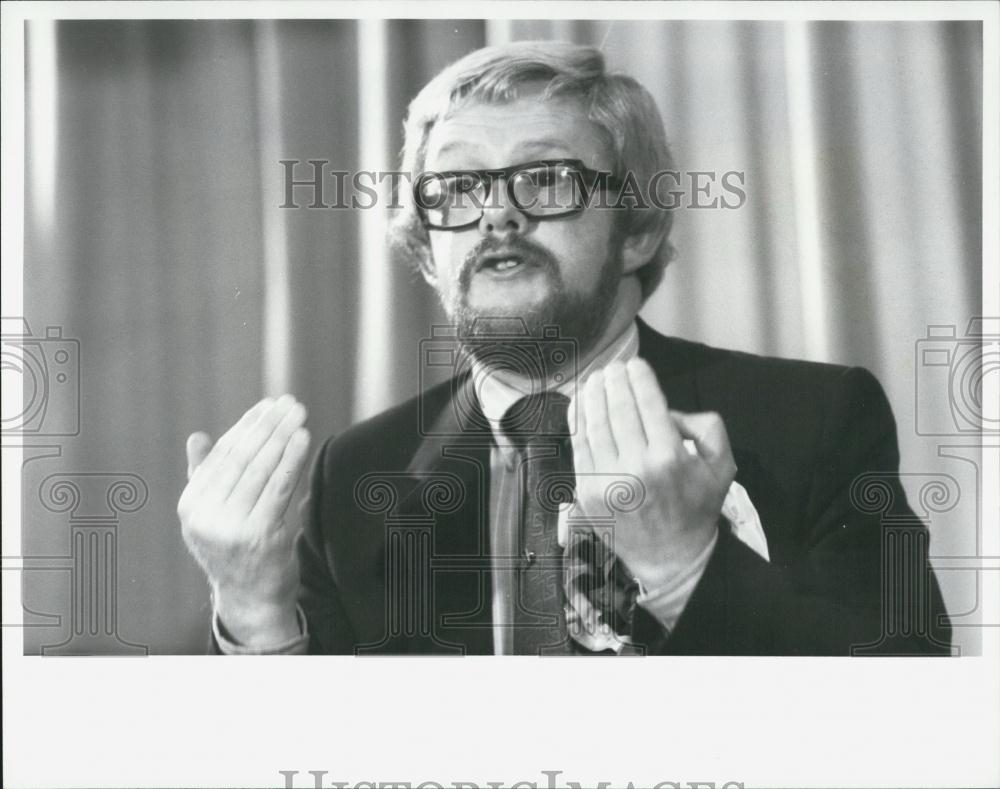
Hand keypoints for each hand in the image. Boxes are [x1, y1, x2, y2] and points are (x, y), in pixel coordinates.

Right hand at [177, 395, 310, 644]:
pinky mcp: (261, 536)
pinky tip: (303, 439)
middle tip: (289, 403)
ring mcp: (232, 528)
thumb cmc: (235, 549)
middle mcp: (206, 516)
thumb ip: (204, 476)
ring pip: (261, 470)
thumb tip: (196, 437)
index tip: (268, 406)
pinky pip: (279, 488)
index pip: (222, 456)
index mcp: (191, 506)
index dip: (246, 427)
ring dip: (282, 437)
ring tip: (298, 415)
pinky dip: (291, 460)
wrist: (251, 599)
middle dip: (267, 426)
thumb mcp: (212, 515)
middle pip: (241, 459)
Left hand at [569, 358, 735, 589]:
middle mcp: (636, 468)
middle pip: (618, 409)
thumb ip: (708, 427)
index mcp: (670, 457)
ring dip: (593, 394)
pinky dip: (577, 420)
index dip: (639, 377)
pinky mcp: (588, 493)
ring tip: (596, 377)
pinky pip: (578, 447)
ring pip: (594, 424)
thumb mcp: (722, 465)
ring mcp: (607, 482)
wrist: (671, 558)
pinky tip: (580, 402)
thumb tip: (669, 410)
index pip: (648, 403)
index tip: (635, 364)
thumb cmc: (696, 508)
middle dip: (614, 381)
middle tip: (613, 366)